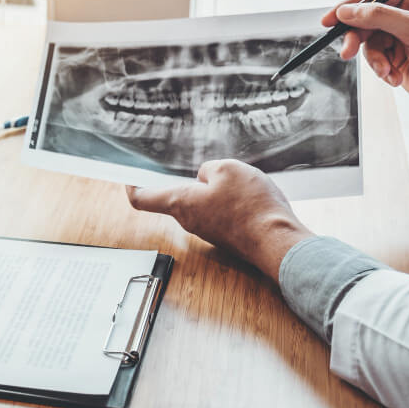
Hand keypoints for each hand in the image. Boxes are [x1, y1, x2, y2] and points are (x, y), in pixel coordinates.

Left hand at [127, 160, 313, 282]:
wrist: (278, 242)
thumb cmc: (251, 206)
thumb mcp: (228, 169)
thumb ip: (209, 169)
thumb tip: (206, 177)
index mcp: (180, 203)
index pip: (143, 198)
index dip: (132, 186)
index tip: (129, 177)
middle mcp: (190, 222)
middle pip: (176, 198)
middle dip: (186, 180)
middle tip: (198, 165)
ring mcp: (209, 232)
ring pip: (202, 204)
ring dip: (212, 190)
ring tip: (236, 179)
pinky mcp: (228, 236)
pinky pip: (221, 214)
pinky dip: (229, 201)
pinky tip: (248, 194)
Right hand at [323, 0, 408, 140]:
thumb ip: (378, 17)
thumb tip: (346, 11)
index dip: (350, 7)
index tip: (330, 20)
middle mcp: (408, 11)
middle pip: (366, 19)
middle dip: (359, 39)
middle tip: (347, 52)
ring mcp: (401, 34)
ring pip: (368, 42)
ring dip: (374, 60)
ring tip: (387, 71)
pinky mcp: (397, 54)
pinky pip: (374, 58)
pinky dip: (381, 69)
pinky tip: (395, 76)